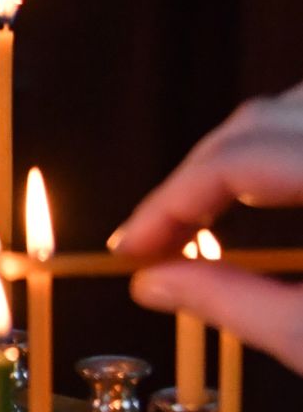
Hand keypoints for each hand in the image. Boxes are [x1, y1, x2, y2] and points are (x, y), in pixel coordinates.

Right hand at [108, 82, 302, 371]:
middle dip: (194, 177)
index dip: (168, 203)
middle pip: (257, 120)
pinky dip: (279, 149)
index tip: (126, 253)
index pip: (236, 161)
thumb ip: (233, 302)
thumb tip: (150, 283)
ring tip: (203, 214)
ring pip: (289, 109)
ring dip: (237, 154)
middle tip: (153, 239)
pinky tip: (266, 197)